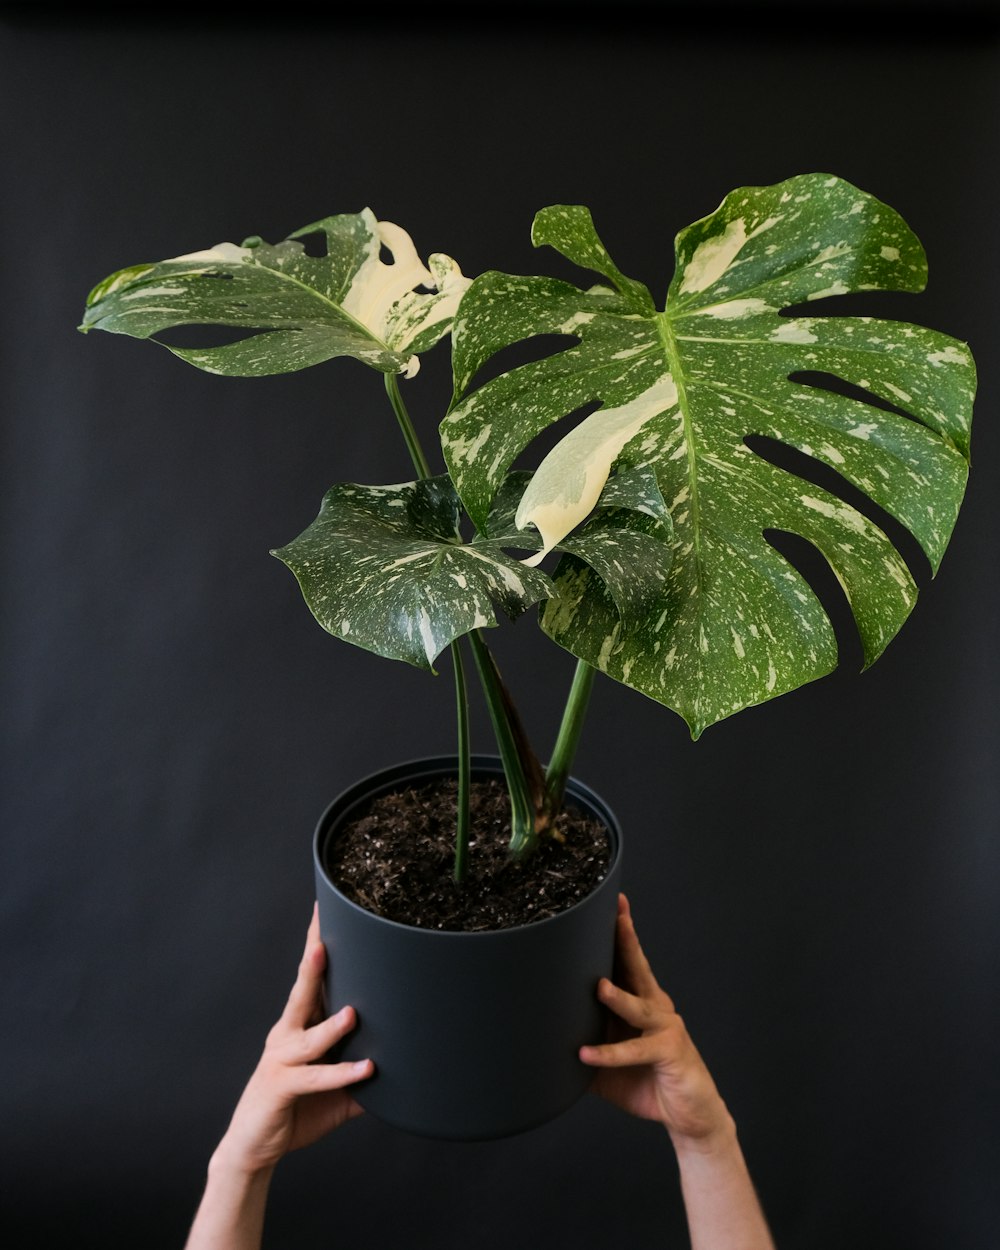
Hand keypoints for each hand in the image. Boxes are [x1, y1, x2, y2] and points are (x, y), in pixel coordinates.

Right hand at [212, 904, 373, 1176]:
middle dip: (314, 960)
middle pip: (302, 990)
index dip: (318, 944)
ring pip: (308, 1036)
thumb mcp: (340, 1089)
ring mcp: (281, 1059)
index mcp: (301, 1024)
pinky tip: (366, 1069)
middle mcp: (288, 1033)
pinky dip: (340, 1073)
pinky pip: (313, 1078)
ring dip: (331, 1025)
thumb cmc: (298, 1109)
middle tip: (325, 937)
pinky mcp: (280, 1086)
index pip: (312, 978)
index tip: (325, 910)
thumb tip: (409, 1066)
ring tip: (353, 1014)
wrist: (254, 1146)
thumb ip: (367, 1074)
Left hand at [580, 894, 732, 1150]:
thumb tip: (537, 1042)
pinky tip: (586, 1054)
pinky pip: (636, 1050)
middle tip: (615, 913)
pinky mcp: (670, 1052)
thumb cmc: (645, 1082)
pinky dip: (610, 1053)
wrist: (689, 1115)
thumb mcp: (606, 1064)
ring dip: (617, 997)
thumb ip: (581, 1047)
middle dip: (626, 938)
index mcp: (640, 1001)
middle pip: (637, 967)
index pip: (626, 961)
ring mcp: (665, 1027)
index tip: (611, 904)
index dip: (618, 933)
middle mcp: (655, 1007)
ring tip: (598, 987)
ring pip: (638, 1006)